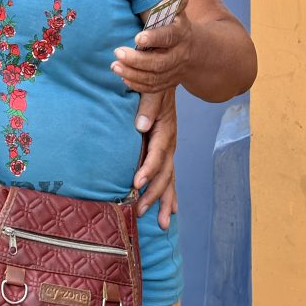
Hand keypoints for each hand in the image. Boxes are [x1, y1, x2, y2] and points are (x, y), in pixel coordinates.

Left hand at [111, 0, 192, 94]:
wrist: (196, 52)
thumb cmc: (177, 27)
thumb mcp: (179, 14)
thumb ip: (176, 2)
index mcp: (181, 35)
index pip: (168, 37)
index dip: (154, 38)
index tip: (137, 37)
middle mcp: (178, 56)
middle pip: (159, 62)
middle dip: (137, 60)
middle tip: (117, 52)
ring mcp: (173, 72)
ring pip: (154, 77)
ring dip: (133, 73)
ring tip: (114, 66)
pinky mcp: (167, 82)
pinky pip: (152, 88)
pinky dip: (137, 85)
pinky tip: (123, 78)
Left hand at [133, 89, 177, 228]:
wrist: (165, 80)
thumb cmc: (154, 86)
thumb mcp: (151, 91)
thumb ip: (147, 106)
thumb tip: (141, 125)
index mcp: (165, 129)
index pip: (157, 153)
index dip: (147, 169)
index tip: (135, 184)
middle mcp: (170, 142)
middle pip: (164, 173)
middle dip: (153, 194)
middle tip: (139, 211)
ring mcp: (169, 149)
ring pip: (168, 180)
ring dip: (163, 201)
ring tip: (161, 224)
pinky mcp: (165, 152)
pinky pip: (169, 176)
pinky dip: (169, 195)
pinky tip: (170, 211)